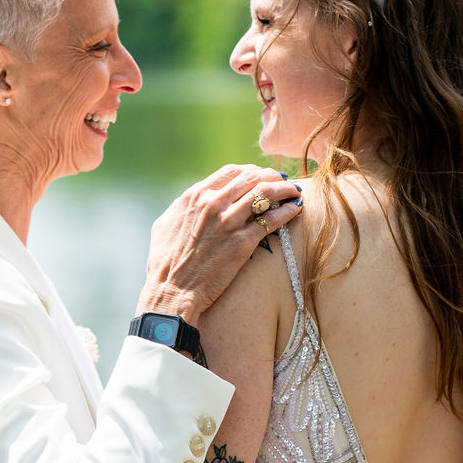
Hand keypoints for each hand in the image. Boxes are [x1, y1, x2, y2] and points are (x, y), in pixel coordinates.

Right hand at [139, 165, 302, 323]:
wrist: (172, 292)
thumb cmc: (165, 262)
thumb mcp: (166, 223)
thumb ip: (185, 207)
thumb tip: (196, 199)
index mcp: (195, 196)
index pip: (232, 171)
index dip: (252, 170)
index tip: (261, 175)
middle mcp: (213, 203)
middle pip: (252, 177)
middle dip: (272, 176)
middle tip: (283, 181)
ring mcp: (229, 222)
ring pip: (266, 192)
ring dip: (285, 189)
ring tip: (294, 191)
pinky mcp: (243, 243)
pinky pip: (272, 219)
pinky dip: (287, 210)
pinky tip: (296, 208)